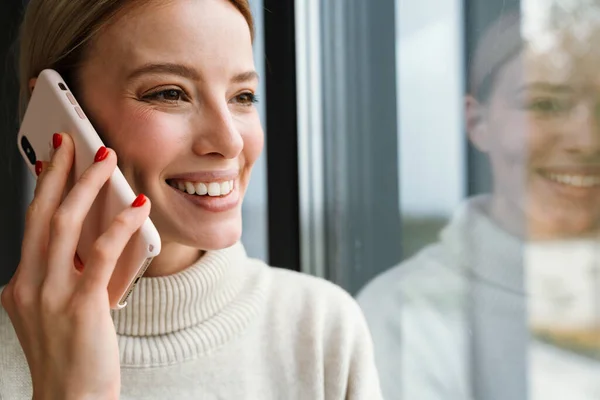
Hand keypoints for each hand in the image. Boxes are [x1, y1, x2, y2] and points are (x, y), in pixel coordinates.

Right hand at [1, 133, 150, 399]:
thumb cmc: (72, 355)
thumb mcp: (59, 310)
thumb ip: (70, 275)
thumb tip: (98, 236)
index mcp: (21, 284)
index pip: (33, 224)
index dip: (43, 188)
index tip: (53, 159)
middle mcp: (28, 285)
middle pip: (42, 215)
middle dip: (57, 173)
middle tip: (72, 140)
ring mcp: (50, 295)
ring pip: (65, 226)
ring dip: (86, 187)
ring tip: (105, 160)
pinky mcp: (80, 306)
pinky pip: (100, 254)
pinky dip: (118, 225)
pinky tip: (136, 206)